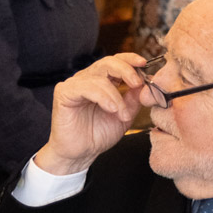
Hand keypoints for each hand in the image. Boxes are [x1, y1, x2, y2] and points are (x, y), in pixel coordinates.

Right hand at [33, 53, 152, 175]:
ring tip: (122, 114)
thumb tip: (148, 81)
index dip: (130, 59)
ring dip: (116, 96)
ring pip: (100, 78)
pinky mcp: (64, 92)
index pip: (116, 61)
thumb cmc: (98, 134)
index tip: (144, 64)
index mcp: (102, 81)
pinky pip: (85, 87)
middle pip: (108, 62)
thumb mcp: (125, 115)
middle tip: (138, 84)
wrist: (80, 153)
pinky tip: (110, 109)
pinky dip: (102, 97)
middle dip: (126, 70)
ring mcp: (75, 84)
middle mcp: (87, 79)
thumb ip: (134, 98)